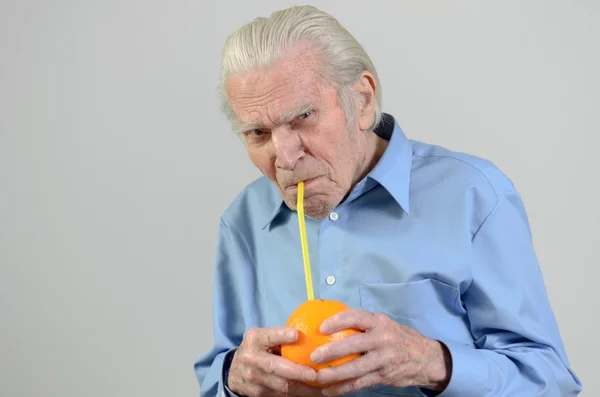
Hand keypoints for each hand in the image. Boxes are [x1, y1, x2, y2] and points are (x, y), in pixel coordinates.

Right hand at [227, 326, 321, 396]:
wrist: (234, 372)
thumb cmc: (257, 349)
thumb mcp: (263, 337)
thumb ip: (281, 337)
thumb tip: (313, 333)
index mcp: (255, 340)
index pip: (269, 336)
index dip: (282, 335)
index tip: (296, 335)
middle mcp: (252, 359)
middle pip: (276, 368)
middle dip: (297, 372)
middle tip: (314, 374)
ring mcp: (255, 379)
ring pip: (283, 386)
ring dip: (305, 389)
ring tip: (324, 387)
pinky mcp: (259, 395)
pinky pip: (283, 396)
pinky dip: (301, 395)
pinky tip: (316, 394)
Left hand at [309, 310, 451, 395]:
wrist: (425, 358)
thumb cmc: (397, 338)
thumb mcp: (384, 324)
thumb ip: (363, 325)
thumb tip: (331, 322)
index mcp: (379, 322)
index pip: (356, 317)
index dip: (338, 320)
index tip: (322, 327)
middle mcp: (382, 339)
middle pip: (354, 344)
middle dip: (332, 351)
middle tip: (314, 356)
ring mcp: (384, 359)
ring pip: (356, 368)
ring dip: (335, 374)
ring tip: (318, 377)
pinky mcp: (383, 376)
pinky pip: (360, 384)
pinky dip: (343, 388)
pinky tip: (329, 391)